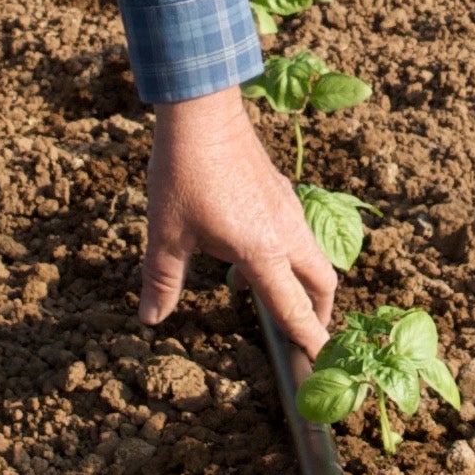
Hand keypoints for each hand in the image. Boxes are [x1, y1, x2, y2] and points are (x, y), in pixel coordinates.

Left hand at [140, 89, 337, 360]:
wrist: (202, 113)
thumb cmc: (184, 173)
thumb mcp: (167, 233)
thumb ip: (163, 279)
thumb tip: (151, 317)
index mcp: (262, 251)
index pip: (294, 307)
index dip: (309, 338)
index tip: (322, 361)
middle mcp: (285, 231)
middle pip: (323, 282)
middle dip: (319, 313)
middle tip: (307, 334)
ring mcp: (287, 207)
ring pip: (314, 254)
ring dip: (306, 282)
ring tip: (278, 298)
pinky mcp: (280, 190)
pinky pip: (298, 232)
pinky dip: (292, 255)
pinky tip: (254, 254)